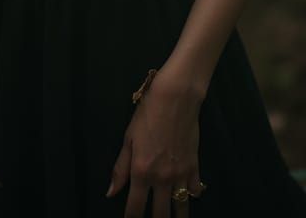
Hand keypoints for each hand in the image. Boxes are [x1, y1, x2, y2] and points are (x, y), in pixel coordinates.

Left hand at [106, 75, 204, 217]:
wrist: (175, 98)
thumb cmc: (148, 114)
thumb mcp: (128, 139)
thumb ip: (120, 169)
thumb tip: (110, 194)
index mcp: (141, 172)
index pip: (134, 208)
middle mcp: (161, 179)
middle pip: (159, 214)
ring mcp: (180, 174)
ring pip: (180, 208)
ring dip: (177, 217)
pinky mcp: (194, 167)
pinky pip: (194, 190)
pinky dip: (192, 195)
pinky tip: (188, 196)